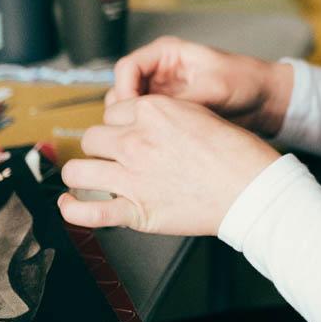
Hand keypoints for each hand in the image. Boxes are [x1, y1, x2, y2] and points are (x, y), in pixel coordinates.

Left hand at [58, 95, 279, 235]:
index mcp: (153, 111)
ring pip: (79, 169)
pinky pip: (90, 210)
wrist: (251, 188)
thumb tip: (147, 122)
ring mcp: (132, 175)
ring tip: (85, 177)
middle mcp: (136, 140)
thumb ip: (166, 116)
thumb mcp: (198, 114)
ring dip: (80, 173)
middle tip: (111, 155)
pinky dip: (73, 210)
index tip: (124, 132)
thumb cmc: (236, 154)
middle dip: (100, 145)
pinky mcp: (136, 210)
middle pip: (93, 136)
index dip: (119, 123)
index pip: (114, 111)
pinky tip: (69, 206)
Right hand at [109, 36, 294, 137]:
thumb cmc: (245, 80)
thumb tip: (154, 116)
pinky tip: (157, 147)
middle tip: (136, 133)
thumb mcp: (213, 88)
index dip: (125, 91)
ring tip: (147, 142)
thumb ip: (182, 99)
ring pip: (130, 111)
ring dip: (133, 125)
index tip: (133, 114)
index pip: (127, 68)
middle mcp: (159, 71)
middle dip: (125, 112)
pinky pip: (146, 123)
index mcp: (167, 53)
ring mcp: (162, 93)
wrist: (265, 98)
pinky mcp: (168, 112)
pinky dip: (146, 133)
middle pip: (122, 90)